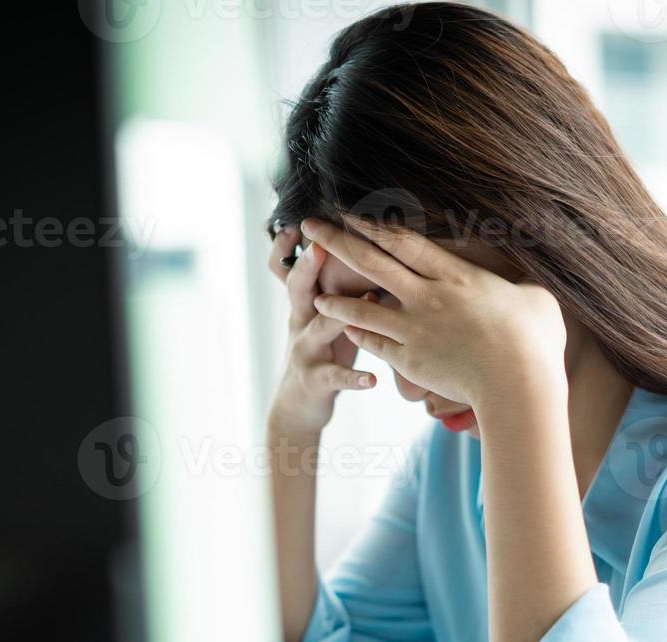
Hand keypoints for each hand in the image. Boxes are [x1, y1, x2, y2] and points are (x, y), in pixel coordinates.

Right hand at [265, 224, 377, 438]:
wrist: (299, 404)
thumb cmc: (326, 348)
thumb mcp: (327, 312)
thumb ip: (341, 282)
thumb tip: (371, 244)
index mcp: (307, 300)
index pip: (295, 263)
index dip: (294, 240)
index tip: (308, 213)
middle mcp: (302, 320)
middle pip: (298, 287)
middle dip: (307, 265)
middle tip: (321, 246)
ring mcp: (306, 351)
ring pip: (317, 328)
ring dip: (338, 314)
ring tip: (366, 299)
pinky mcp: (316, 381)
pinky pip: (334, 377)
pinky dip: (353, 378)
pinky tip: (372, 380)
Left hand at [301, 217, 567, 412]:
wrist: (517, 383)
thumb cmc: (535, 339)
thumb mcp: (536, 298)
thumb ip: (522, 285)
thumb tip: (532, 280)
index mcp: (455, 274)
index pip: (403, 241)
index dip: (372, 223)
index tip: (348, 209)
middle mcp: (426, 296)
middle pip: (370, 262)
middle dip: (336, 241)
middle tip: (310, 225)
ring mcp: (413, 329)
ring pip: (361, 306)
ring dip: (335, 298)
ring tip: (316, 294)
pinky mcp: (409, 360)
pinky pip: (373, 343)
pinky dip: (356, 333)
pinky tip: (344, 328)